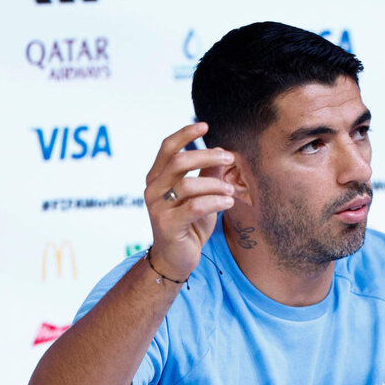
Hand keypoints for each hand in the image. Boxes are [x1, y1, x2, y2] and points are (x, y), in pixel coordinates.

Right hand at [144, 122, 234, 279]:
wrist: (176, 259)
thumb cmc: (188, 224)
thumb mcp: (200, 196)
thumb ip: (207, 175)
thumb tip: (223, 152)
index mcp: (157, 178)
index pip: (167, 148)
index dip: (185, 134)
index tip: (205, 125)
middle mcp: (153, 190)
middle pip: (178, 161)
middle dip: (207, 156)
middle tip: (230, 158)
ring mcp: (158, 208)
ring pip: (188, 184)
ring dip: (215, 184)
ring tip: (231, 189)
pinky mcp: (168, 225)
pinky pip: (195, 206)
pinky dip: (215, 201)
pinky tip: (228, 202)